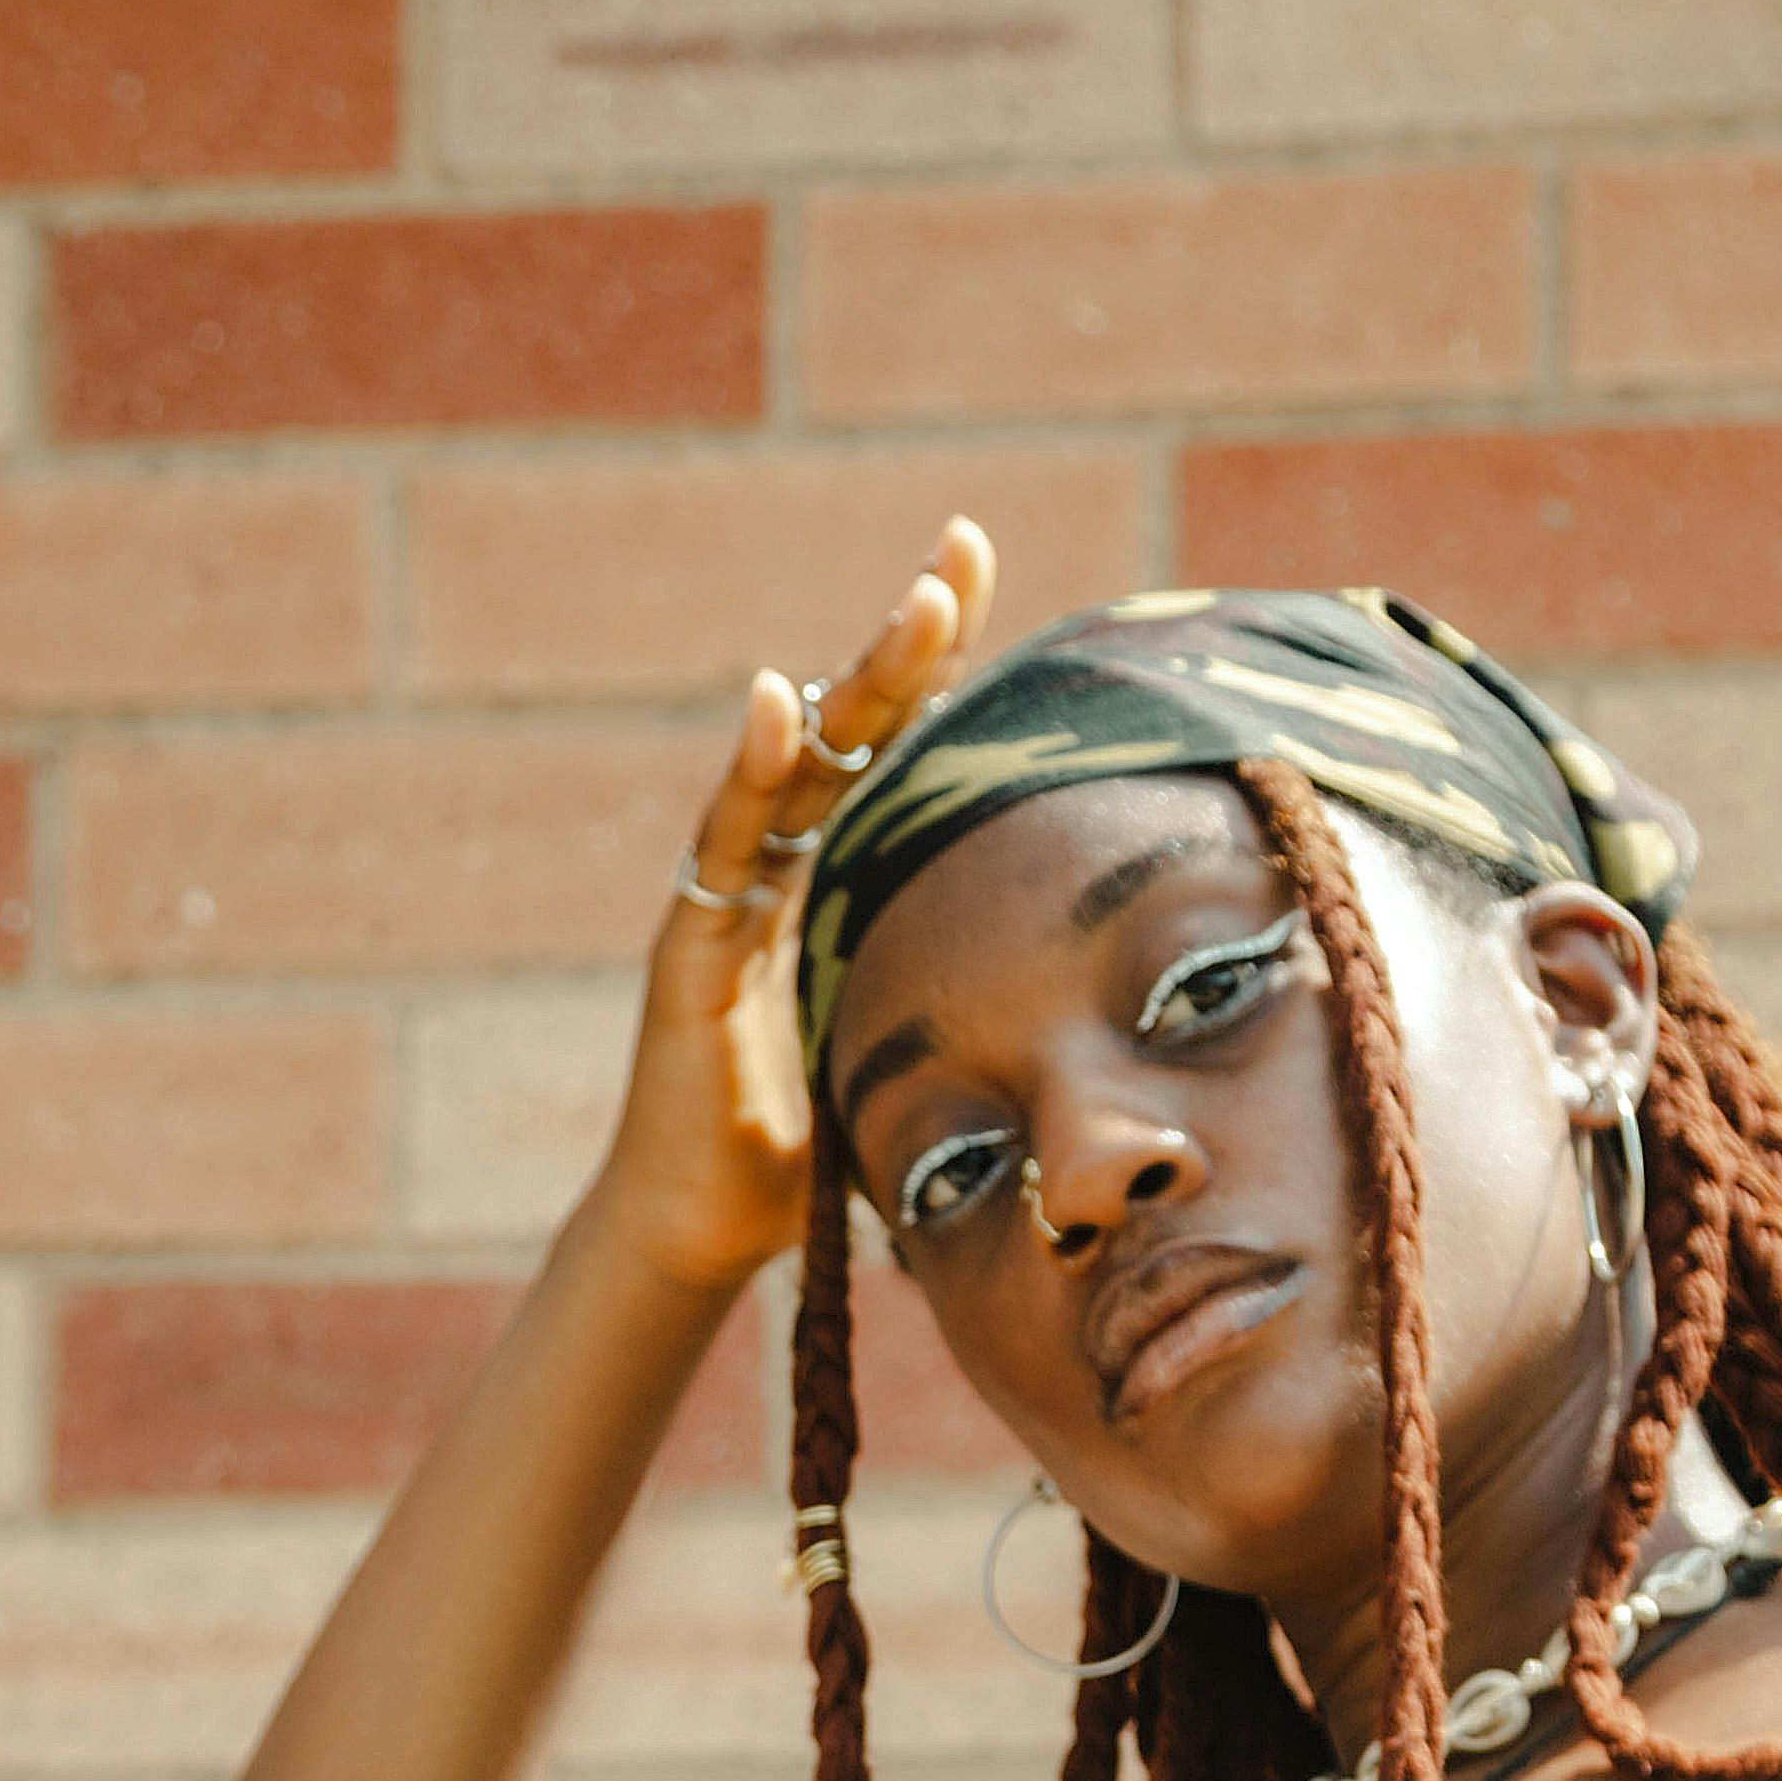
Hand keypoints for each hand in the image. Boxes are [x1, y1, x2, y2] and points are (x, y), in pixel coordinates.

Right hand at [589, 515, 994, 1299]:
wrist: (703, 1229)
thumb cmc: (808, 1153)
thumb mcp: (910, 1051)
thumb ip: (961, 996)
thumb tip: (1091, 990)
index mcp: (836, 881)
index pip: (895, 754)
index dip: (939, 671)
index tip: (982, 574)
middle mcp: (779, 868)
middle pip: (852, 732)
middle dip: (910, 642)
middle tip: (963, 551)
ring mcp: (727, 897)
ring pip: (799, 765)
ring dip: (861, 684)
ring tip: (922, 608)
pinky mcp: (691, 946)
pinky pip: (724, 845)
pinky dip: (751, 769)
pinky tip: (779, 701)